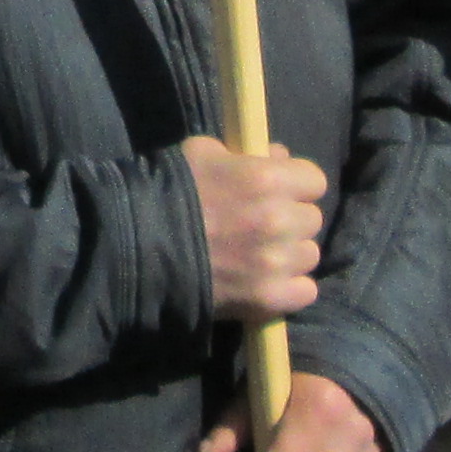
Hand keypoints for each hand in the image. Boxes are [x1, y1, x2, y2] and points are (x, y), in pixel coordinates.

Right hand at [185, 137, 326, 323]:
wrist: (135, 248)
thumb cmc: (168, 192)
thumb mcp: (205, 153)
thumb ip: (248, 154)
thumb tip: (280, 160)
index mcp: (268, 179)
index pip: (314, 181)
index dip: (296, 186)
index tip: (280, 193)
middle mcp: (280, 219)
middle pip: (311, 219)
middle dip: (291, 220)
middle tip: (262, 226)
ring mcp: (276, 262)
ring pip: (308, 255)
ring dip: (290, 254)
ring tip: (260, 256)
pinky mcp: (269, 297)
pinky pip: (305, 291)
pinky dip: (289, 288)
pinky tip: (266, 282)